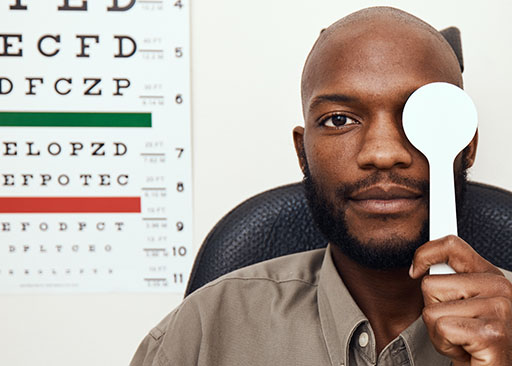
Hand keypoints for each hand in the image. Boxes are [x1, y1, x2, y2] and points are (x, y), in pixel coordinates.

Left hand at [409, 235, 511, 365]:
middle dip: (433, 309)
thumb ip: (448, 280)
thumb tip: (420, 266)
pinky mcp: (490, 333)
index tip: (415, 269)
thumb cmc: (472, 342)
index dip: (425, 253)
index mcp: (490, 276)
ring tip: (460, 339)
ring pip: (431, 310)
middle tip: (456, 326)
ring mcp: (498, 309)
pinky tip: (464, 350)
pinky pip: (440, 328)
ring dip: (437, 331)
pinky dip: (444, 344)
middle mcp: (499, 288)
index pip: (452, 245)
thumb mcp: (459, 304)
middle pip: (430, 284)